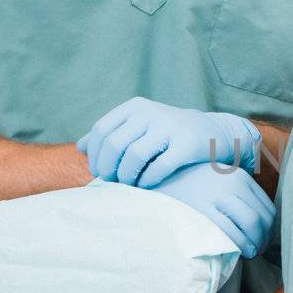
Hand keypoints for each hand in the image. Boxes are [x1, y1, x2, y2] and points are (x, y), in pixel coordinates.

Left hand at [78, 97, 260, 185]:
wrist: (212, 132)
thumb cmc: (168, 133)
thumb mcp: (139, 125)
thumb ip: (111, 133)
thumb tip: (80, 147)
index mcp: (135, 107)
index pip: (102, 130)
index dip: (96, 155)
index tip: (99, 171)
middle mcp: (150, 113)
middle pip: (115, 144)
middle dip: (108, 168)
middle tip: (111, 181)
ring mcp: (170, 127)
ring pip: (134, 156)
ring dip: (126, 176)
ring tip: (128, 184)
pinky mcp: (186, 145)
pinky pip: (159, 167)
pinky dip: (148, 180)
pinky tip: (146, 185)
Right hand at [153, 163, 274, 258]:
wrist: (151, 176)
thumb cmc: (184, 185)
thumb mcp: (214, 180)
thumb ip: (235, 195)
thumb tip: (257, 224)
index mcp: (239, 176)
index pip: (268, 209)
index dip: (268, 232)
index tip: (259, 242)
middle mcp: (233, 182)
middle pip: (264, 220)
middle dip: (263, 241)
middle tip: (253, 252)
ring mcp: (218, 195)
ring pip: (252, 225)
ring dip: (253, 246)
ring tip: (243, 254)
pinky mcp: (202, 209)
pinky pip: (231, 233)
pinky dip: (236, 246)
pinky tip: (231, 252)